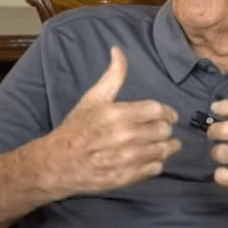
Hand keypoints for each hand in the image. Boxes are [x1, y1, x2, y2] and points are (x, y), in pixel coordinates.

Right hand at [36, 46, 180, 198]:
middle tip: (162, 129)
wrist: (59, 163)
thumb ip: (113, 75)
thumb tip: (118, 50)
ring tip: (163, 144)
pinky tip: (149, 158)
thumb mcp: (94, 97)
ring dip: (167, 146)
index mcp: (119, 114)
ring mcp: (127, 158)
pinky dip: (156, 163)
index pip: (158, 110)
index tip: (168, 115)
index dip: (167, 112)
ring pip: (164, 150)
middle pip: (164, 130)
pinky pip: (156, 168)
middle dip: (166, 129)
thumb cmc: (77, 128)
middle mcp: (125, 136)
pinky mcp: (127, 177)